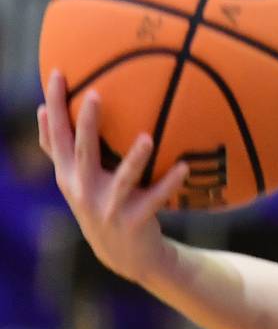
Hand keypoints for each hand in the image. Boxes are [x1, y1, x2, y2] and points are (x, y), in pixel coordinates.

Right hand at [38, 69, 188, 283]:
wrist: (124, 255)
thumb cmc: (101, 205)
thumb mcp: (76, 180)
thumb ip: (61, 150)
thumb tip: (42, 109)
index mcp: (68, 175)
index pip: (56, 136)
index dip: (54, 106)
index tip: (58, 73)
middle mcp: (82, 190)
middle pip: (82, 152)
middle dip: (87, 124)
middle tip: (94, 93)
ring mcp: (107, 208)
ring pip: (122, 179)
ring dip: (135, 159)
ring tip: (147, 137)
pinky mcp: (133, 222)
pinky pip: (154, 199)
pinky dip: (169, 183)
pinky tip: (183, 166)